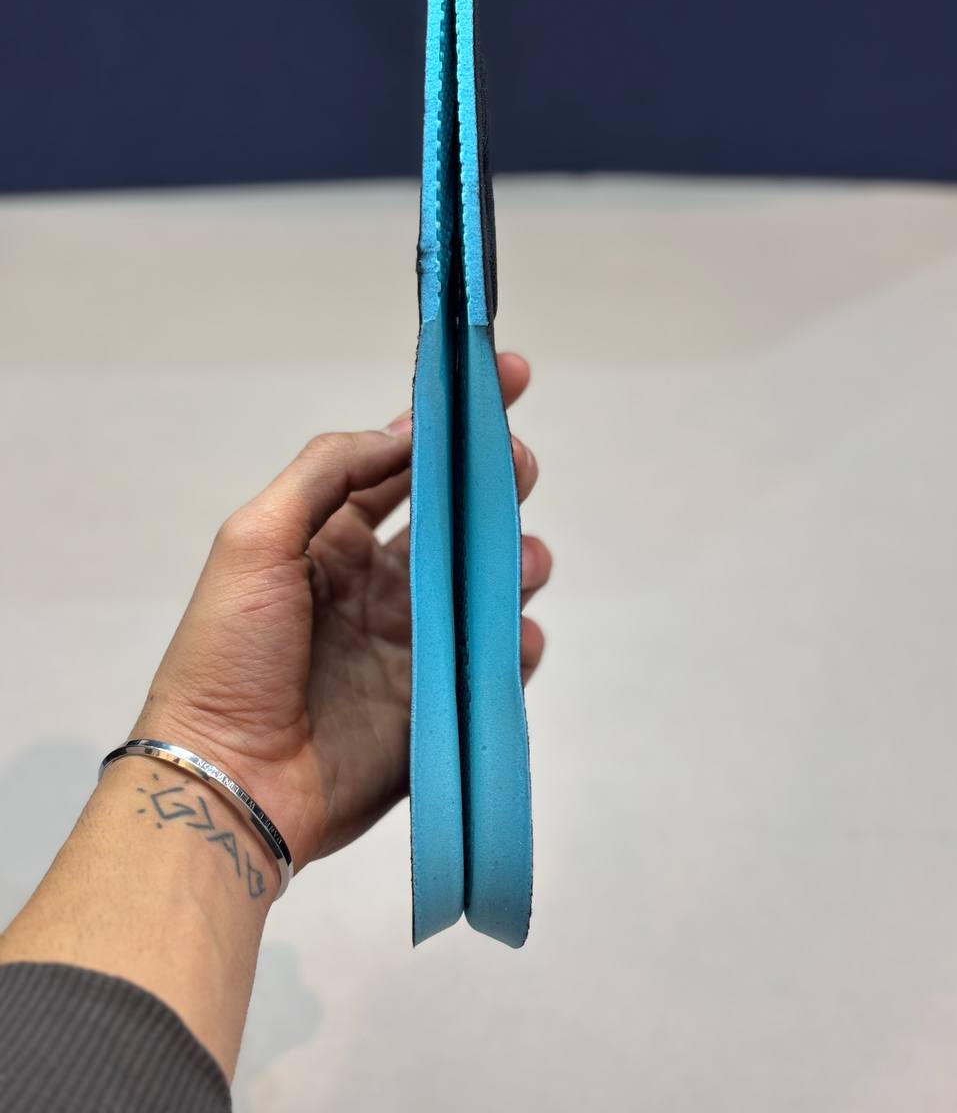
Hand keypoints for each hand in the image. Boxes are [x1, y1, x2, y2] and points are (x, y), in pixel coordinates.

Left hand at [133, 353, 550, 876]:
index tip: (500, 380)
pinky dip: (516, 645)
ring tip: (526, 557)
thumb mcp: (255, 540)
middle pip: (454, 520)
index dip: (448, 423)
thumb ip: (327, 474)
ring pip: (484, 586)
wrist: (232, 778)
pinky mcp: (435, 703)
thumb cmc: (229, 653)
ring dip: (515, 561)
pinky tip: (518, 635)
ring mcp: (410, 644)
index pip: (400, 466)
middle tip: (520, 465)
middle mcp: (377, 584)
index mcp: (332, 540)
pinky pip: (493, 663)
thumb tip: (402, 432)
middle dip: (493, 483)